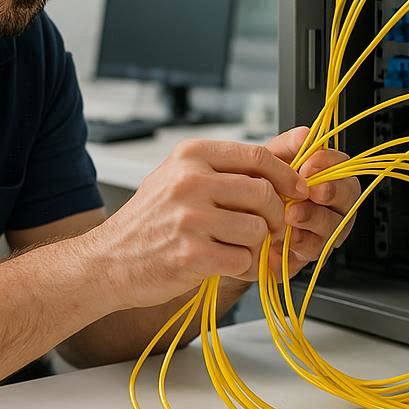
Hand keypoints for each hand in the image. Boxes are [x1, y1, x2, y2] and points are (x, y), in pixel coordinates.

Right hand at [89, 138, 309, 309]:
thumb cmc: (150, 221)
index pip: (258, 157)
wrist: (109, 260)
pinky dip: (242, 268)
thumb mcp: (183, 178)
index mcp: (190, 156)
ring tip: (234, 248)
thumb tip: (299, 141)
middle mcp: (189, 181)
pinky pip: (244, 260)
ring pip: (258, 230)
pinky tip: (223, 265)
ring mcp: (190, 218)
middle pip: (264, 194)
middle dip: (275, 217)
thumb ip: (236, 164)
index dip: (287, 176)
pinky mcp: (193, 254)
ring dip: (255, 246)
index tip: (297, 191)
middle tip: (266, 230)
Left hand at [263, 126, 360, 277]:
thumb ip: (287, 146)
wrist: (229, 220)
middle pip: (347, 199)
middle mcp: (328, 207)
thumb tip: (305, 134)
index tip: (310, 164)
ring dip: (314, 219)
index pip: (343, 168)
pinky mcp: (304, 256)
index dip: (331, 165)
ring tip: (291, 214)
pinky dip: (299, 245)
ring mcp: (319, 233)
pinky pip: (311, 253)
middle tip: (312, 191)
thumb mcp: (268, 160)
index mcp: (324, 179)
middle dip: (331, 193)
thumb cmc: (254, 187)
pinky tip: (285, 238)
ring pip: (333, 228)